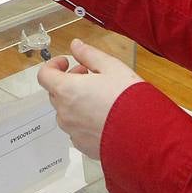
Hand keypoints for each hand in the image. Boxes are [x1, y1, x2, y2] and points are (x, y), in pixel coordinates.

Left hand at [37, 38, 143, 159]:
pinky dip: (84, 120)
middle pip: (56, 93)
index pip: (44, 75)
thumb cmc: (129, 100)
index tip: (67, 62)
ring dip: (75, 101)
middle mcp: (65, 113)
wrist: (147, 136)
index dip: (53, 65)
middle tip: (89, 75)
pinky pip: (77, 130)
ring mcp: (73, 132)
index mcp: (67, 91)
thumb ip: (89, 55)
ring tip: (99, 96)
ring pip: (66, 113)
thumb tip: (75, 45)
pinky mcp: (84, 147)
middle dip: (68, 81)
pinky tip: (104, 116)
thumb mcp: (112, 67)